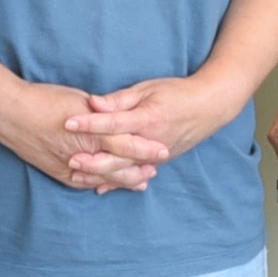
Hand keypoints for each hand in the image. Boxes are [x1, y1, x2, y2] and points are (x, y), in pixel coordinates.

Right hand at [0, 78, 149, 191]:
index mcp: (92, 132)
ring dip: (123, 180)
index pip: (127, 144)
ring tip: (141, 181)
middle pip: (119, 165)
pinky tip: (110, 186)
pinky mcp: (60, 173)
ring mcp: (71, 166)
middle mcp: (84, 153)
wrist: (9, 113)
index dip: (146, 148)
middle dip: (140, 168)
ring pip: (104, 177)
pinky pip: (86, 183)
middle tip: (157, 168)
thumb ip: (102, 112)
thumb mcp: (79, 99)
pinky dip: (101, 184)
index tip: (163, 149)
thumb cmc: (45, 99)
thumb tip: (118, 117)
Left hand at [68, 74, 240, 177]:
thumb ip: (120, 99)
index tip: (68, 122)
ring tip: (76, 176)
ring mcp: (156, 156)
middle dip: (92, 159)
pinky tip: (99, 187)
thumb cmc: (176, 93)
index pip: (114, 123)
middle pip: (118, 154)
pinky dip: (117, 182)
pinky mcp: (158, 162)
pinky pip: (135, 175)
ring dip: (100, 174)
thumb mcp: (148, 89)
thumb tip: (94, 102)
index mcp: (148, 119)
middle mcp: (152, 141)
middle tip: (69, 160)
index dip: (90, 123)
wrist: (209, 107)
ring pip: (124, 170)